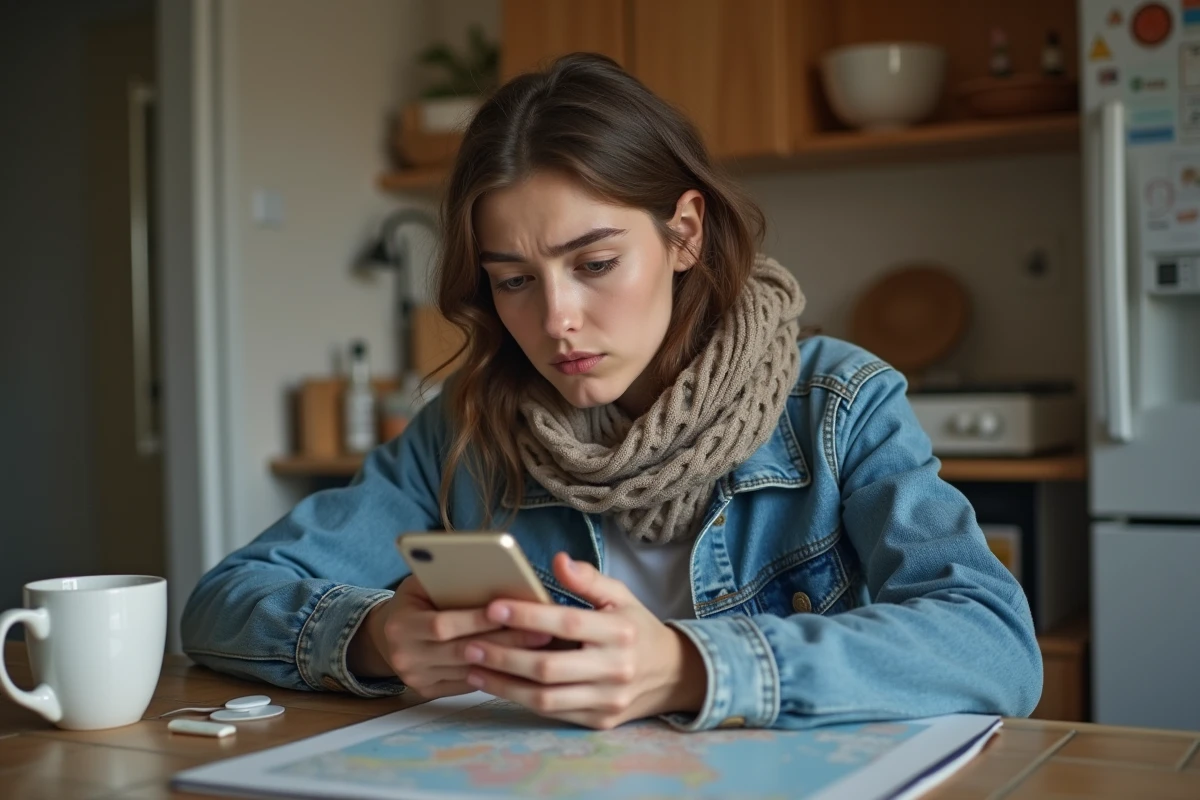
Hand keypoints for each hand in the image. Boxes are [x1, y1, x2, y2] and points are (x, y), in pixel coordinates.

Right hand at [347, 576, 551, 698]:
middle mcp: (405, 656)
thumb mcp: (420, 584)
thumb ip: (445, 580)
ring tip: (540, 647)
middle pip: (462, 650)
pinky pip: (468, 684)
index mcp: (400, 625)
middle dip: (504, 640)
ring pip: (469, 671)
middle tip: (542, 631)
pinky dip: (496, 674)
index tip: (511, 609)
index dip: (477, 619)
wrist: (386, 636)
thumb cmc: (414, 601)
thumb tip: (491, 573)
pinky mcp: (428, 692)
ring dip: (507, 659)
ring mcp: (416, 678)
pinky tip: (523, 665)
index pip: (443, 624)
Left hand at [460, 553, 706, 728]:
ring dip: (503, 686)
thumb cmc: (637, 627)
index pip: (568, 622)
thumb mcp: (621, 596)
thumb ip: (588, 579)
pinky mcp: (600, 721)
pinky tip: (498, 686)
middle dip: (504, 658)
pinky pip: (553, 713)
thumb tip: (557, 560)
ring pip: (545, 699)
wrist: (673, 675)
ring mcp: (608, 700)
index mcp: (620, 632)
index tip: (493, 607)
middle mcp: (616, 669)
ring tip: (473, 670)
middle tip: (469, 645)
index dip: (529, 615)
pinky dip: (522, 700)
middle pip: (549, 668)